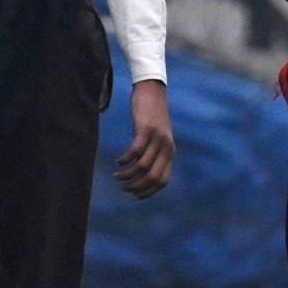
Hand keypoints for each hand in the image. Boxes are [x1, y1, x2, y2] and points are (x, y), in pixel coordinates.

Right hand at [113, 79, 174, 199]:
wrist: (153, 91)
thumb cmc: (151, 116)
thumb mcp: (157, 137)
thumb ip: (154, 153)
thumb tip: (142, 173)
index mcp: (170, 152)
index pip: (163, 181)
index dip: (148, 192)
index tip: (133, 197)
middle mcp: (166, 147)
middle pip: (152, 177)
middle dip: (136, 187)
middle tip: (122, 188)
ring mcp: (157, 138)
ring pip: (142, 166)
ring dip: (127, 175)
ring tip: (117, 176)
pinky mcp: (146, 129)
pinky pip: (135, 150)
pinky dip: (125, 159)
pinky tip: (118, 161)